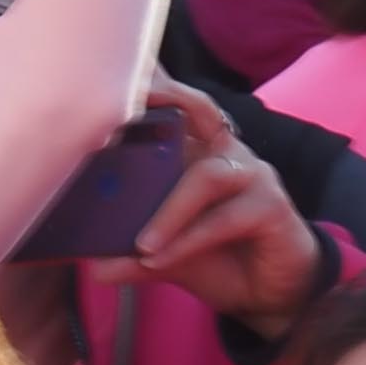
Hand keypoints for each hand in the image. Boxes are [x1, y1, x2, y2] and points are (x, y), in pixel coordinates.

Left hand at [126, 85, 321, 331]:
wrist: (269, 295)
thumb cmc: (217, 258)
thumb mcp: (166, 255)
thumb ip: (134, 255)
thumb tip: (95, 267)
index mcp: (197, 149)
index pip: (175, 103)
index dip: (152, 81)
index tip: (119, 69)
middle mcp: (225, 150)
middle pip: (198, 109)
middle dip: (164, 99)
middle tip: (123, 111)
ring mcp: (252, 174)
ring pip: (206, 177)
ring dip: (168, 211)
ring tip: (140, 245)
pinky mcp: (271, 206)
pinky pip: (224, 219)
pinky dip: (188, 239)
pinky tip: (160, 259)